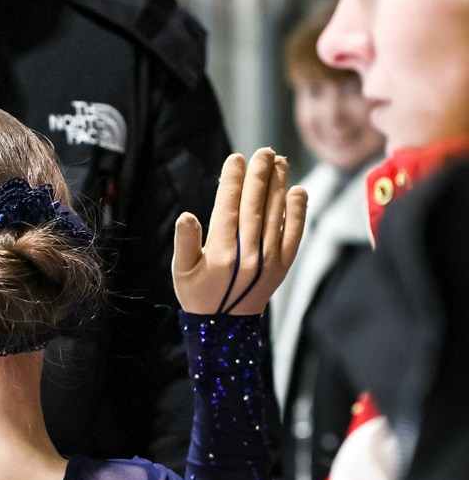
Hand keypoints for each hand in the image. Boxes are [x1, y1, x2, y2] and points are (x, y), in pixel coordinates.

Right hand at [172, 148, 306, 314]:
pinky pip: (293, 235)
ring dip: (279, 185)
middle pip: (255, 206)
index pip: (229, 207)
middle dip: (260, 175)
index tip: (237, 158)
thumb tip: (187, 216)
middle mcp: (248, 254)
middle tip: (264, 151)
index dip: (233, 181)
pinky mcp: (282, 266)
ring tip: (280, 161)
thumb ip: (184, 242)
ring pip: (275, 215)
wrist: (225, 328)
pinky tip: (298, 191)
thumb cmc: (198, 294)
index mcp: (220, 253)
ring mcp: (268, 260)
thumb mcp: (181, 271)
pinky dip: (298, 213)